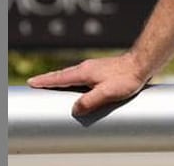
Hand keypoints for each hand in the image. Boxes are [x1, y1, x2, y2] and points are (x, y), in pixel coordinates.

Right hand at [26, 53, 151, 115]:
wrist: (142, 64)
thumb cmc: (126, 78)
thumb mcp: (108, 93)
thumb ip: (90, 101)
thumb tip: (75, 109)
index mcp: (84, 72)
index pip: (59, 77)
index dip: (44, 81)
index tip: (31, 82)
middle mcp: (87, 67)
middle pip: (63, 74)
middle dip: (49, 80)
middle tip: (36, 84)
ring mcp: (94, 67)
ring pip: (73, 74)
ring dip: (61, 79)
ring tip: (53, 85)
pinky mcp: (102, 70)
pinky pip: (82, 76)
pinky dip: (73, 80)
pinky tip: (78, 85)